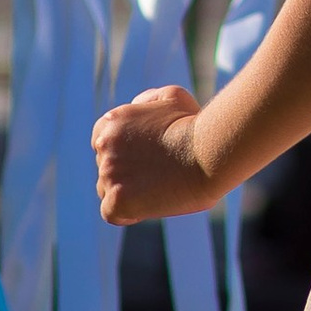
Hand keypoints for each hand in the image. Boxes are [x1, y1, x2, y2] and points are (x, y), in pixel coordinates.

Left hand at [92, 84, 218, 225]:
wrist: (207, 153)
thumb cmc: (195, 125)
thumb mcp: (172, 97)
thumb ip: (148, 101)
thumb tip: (137, 106)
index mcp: (111, 122)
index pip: (103, 143)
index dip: (123, 153)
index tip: (144, 160)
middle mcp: (103, 146)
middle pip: (106, 167)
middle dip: (126, 173)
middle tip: (157, 176)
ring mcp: (108, 174)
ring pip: (107, 191)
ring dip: (127, 193)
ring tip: (158, 190)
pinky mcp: (117, 200)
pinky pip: (112, 213)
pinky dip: (129, 212)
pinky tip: (150, 205)